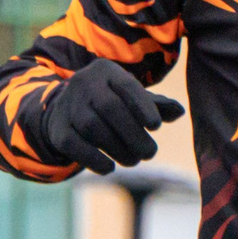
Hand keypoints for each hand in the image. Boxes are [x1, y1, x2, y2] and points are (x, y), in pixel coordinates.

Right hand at [38, 61, 183, 173]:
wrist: (64, 110)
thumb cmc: (109, 103)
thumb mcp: (130, 97)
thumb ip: (156, 105)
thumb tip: (179, 112)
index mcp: (106, 71)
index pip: (126, 85)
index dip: (143, 105)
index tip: (157, 126)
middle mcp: (84, 83)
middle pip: (110, 108)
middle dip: (133, 134)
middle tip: (150, 153)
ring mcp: (68, 105)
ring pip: (93, 127)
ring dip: (118, 149)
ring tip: (133, 160)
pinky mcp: (57, 129)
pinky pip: (75, 145)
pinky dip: (94, 159)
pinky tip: (109, 167)